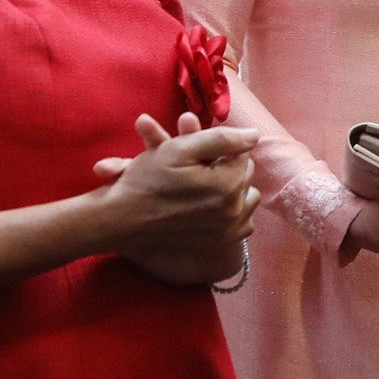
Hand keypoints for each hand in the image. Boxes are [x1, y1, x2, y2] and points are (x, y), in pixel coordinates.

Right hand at [99, 112, 260, 283]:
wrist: (122, 219)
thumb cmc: (147, 180)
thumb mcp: (180, 149)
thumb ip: (222, 139)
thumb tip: (255, 136)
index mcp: (229, 184)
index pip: (243, 152)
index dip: (220, 146)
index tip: (198, 150)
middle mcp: (235, 209)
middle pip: (246, 173)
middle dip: (227, 165)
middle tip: (198, 165)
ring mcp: (229, 229)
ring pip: (248, 196)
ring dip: (234, 187)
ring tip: (208, 181)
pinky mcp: (221, 242)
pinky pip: (243, 222)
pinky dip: (233, 211)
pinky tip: (214, 204)